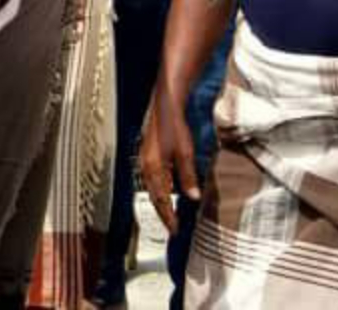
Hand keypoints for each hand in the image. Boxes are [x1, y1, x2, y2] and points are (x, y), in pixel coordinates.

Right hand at [138, 87, 199, 233]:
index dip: (169, 216)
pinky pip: (151, 179)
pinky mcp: (147, 156)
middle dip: (163, 213)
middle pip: (154, 197)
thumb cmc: (174, 126)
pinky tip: (167, 191)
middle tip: (172, 227)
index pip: (161, 200)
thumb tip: (193, 196)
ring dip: (160, 202)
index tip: (175, 230)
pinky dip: (159, 190)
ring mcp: (144, 161)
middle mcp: (145, 167)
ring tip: (170, 214)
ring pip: (151, 189)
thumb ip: (188, 176)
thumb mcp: (186, 153)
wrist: (164, 107)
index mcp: (154, 169)